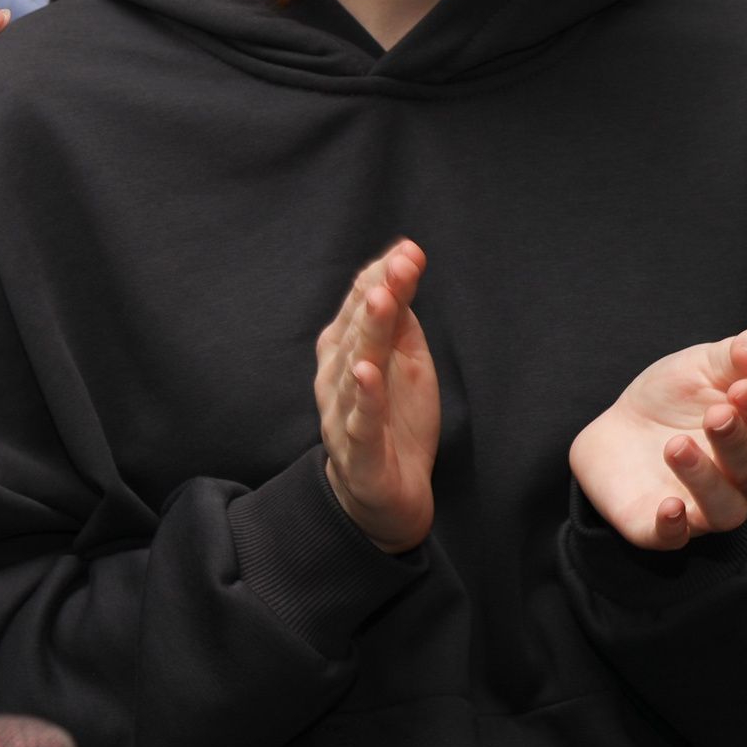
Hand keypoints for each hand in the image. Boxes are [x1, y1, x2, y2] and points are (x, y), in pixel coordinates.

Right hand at [314, 240, 438, 554]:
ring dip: (368, 333)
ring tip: (381, 302)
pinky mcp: (357, 449)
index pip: (360, 307)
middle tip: (398, 267)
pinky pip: (359, 420)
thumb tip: (404, 262)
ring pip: (355, 368)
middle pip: (358, 331)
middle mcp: (337, 376)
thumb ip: (401, 317)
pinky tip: (366, 372)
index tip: (409, 252)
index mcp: (347, 351)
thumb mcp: (406, 361)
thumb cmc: (394, 420)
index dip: (383, 278)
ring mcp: (343, 412)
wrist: (386, 494)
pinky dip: (363, 396)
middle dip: (378, 296)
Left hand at [571, 328, 746, 550]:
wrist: (617, 426)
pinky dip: (672, 527)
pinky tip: (667, 506)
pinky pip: (672, 538)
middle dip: (735, 442)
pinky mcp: (658, 525)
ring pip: (723, 510)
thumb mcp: (703, 366)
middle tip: (714, 413)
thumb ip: (738, 354)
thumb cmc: (673, 397)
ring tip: (676, 446)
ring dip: (705, 480)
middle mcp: (741, 482)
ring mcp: (701, 508)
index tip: (742, 387)